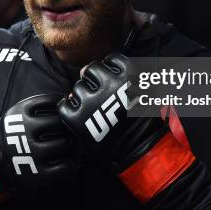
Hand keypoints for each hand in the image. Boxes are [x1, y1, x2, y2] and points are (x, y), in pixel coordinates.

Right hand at [0, 94, 76, 209]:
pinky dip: (71, 165)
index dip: (62, 108)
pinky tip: (67, 163)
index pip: (52, 102)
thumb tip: (69, 98)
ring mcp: (31, 153)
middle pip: (60, 123)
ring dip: (70, 146)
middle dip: (67, 128)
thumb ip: (41, 106)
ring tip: (67, 148)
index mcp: (20, 112)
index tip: (64, 114)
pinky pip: (66, 166)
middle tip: (68, 133)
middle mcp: (25, 131)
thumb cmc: (18, 134)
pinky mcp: (38, 174)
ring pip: (64, 144)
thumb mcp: (20, 114)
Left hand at [57, 53, 194, 202]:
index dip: (109, 71)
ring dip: (82, 98)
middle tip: (101, 98)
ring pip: (77, 88)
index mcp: (129, 73)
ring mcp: (91, 101)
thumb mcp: (145, 89)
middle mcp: (109, 84)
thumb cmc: (142, 119)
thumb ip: (123, 74)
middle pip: (91, 70)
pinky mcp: (77, 118)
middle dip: (94, 82)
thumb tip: (86, 69)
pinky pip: (64, 106)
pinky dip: (70, 111)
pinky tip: (81, 118)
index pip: (110, 59)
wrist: (140, 150)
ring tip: (94, 111)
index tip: (113, 82)